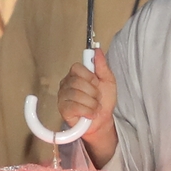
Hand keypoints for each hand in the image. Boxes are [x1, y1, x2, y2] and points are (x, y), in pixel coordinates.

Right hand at [57, 48, 118, 165]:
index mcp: (76, 75)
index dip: (90, 77)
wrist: (103, 120)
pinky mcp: (63, 109)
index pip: (77, 67)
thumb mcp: (108, 81)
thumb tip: (97, 50)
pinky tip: (89, 113)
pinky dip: (87, 111)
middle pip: (78, 82)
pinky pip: (75, 107)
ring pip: (77, 95)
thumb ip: (102, 65)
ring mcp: (63, 97)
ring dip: (92, 103)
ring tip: (93, 106)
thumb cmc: (104, 100)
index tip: (97, 84)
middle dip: (93, 92)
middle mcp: (66, 84)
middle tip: (96, 98)